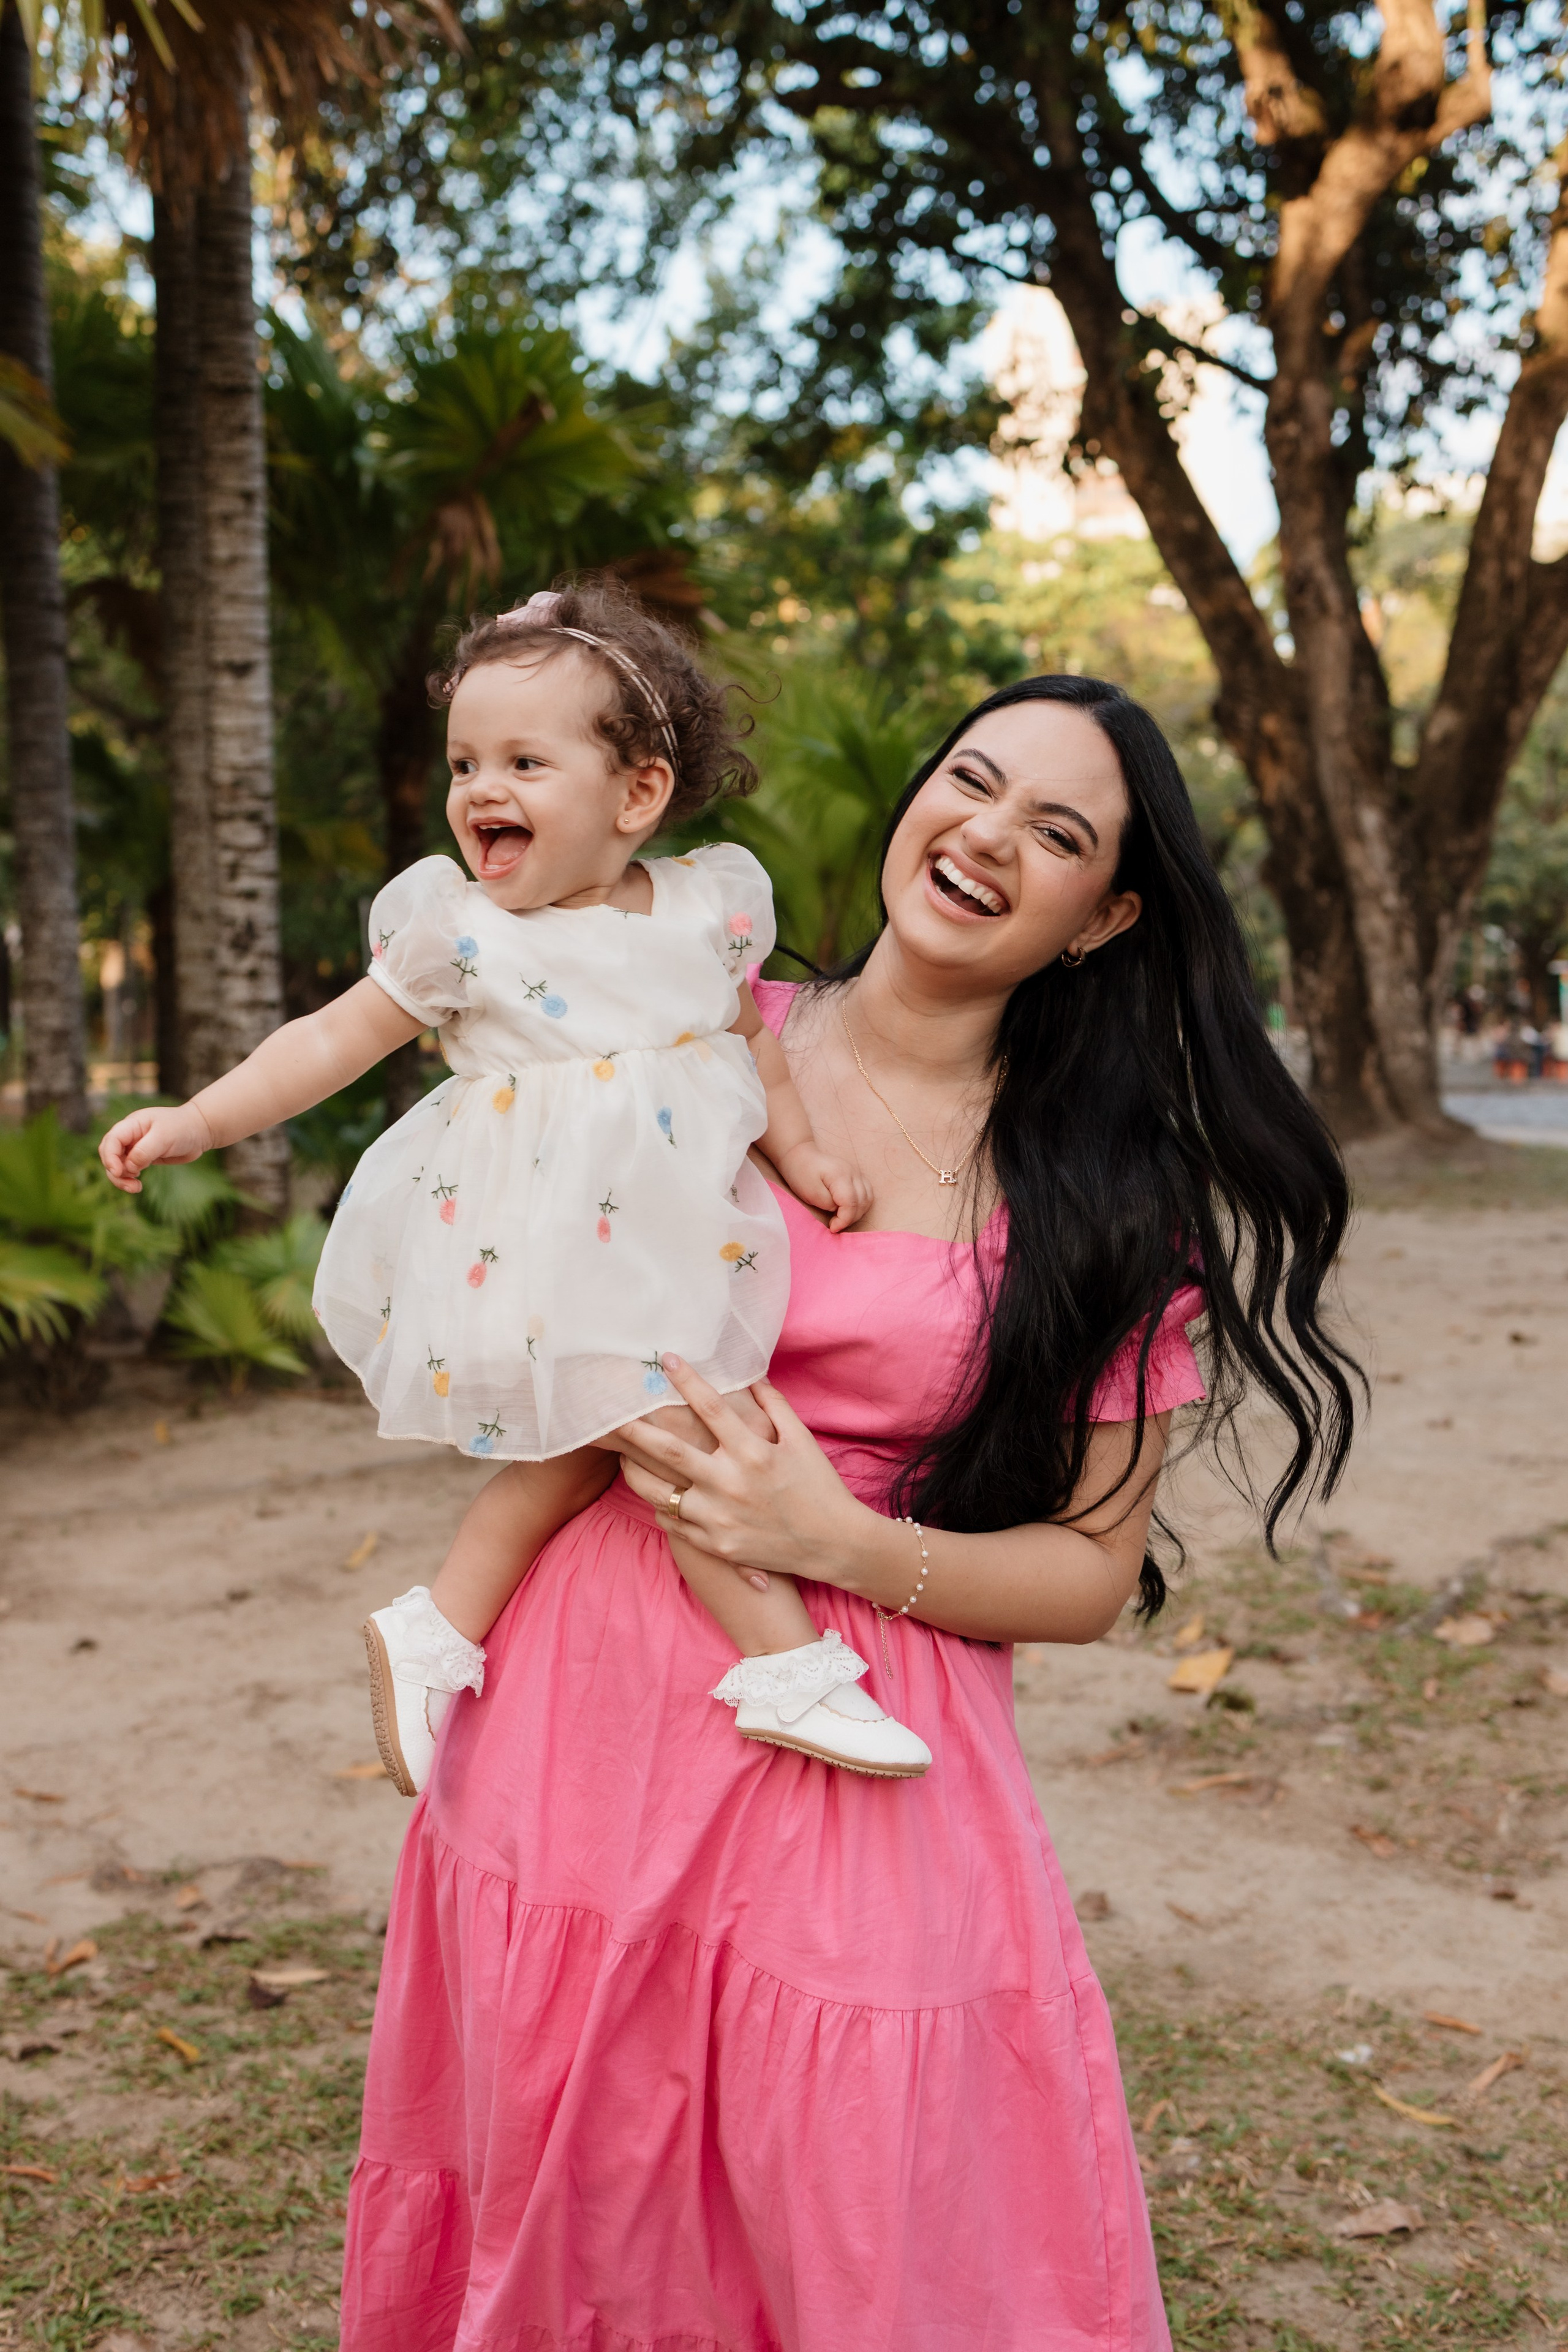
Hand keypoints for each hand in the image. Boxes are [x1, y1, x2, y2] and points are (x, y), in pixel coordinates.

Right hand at [99, 1102, 213, 1191]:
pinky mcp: (143, 1158)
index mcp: (132, 1125)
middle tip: (130, 1185)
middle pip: (109, 1154)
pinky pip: (128, 1170)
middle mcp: (130, 1135)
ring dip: (121, 1179)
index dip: (110, 1157)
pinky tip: (138, 1184)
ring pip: (117, 1165)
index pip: (111, 1141)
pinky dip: (129, 1179)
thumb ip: (144, 1151)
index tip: (119, 1171)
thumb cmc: (183, 1128)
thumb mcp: (164, 1137)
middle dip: (114, 1171)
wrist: (200, 1130)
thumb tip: (129, 1167)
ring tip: (136, 1188)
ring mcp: (135, 1147)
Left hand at [615, 1353, 876, 1586]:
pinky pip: (673, 1523)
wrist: (832, 1544)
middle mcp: (730, 1484)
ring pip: (659, 1492)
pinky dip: (660, 1507)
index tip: (665, 1359)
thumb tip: (750, 1375)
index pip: (710, 1406)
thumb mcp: (802, 1440)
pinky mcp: (716, 1545)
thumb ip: (773, 1406)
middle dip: (634, 1429)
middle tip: (610, 1413)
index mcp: (753, 1452)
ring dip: (635, 1472)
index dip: (686, 1379)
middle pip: (668, 1450)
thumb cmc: (818, 1486)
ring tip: (624, 1458)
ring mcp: (719, 1518)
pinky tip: (656, 1494)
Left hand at [773, 1141, 870, 1233]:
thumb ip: (828, 1203)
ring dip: (857, 1213)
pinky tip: (847, 1210)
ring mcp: (857, 1173)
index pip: (851, 1203)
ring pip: (868, 1199)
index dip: (844, 1220)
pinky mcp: (857, 1176)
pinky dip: (860, 1206)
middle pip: (862, 1202)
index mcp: (841, 1175)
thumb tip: (839, 1210)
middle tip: (834, 1224)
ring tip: (841, 1218)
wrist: (801, 1156)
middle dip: (849, 1218)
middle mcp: (853, 1173)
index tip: (832, 1227)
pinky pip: (867, 1194)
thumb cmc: (802, 1174)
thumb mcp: (810, 1192)